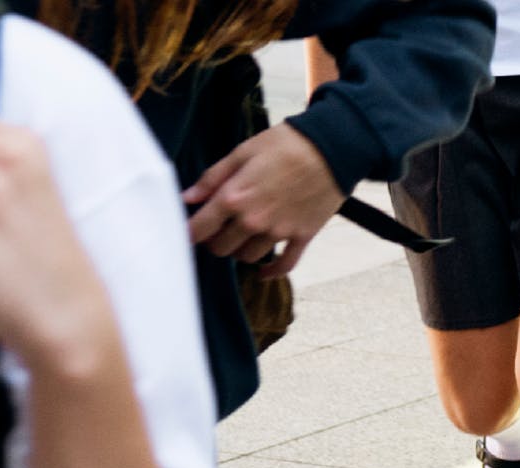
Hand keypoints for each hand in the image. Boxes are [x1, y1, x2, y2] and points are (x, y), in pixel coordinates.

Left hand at [184, 127, 346, 280]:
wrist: (333, 147)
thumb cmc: (286, 144)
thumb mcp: (243, 152)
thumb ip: (213, 177)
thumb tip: (188, 197)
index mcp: (234, 197)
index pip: (200, 228)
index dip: (188, 232)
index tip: (186, 232)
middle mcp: (254, 221)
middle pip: (221, 248)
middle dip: (215, 241)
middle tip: (218, 230)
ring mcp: (279, 232)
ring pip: (248, 258)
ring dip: (240, 251)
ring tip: (241, 238)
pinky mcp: (301, 236)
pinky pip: (284, 265)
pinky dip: (271, 272)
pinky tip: (262, 272)